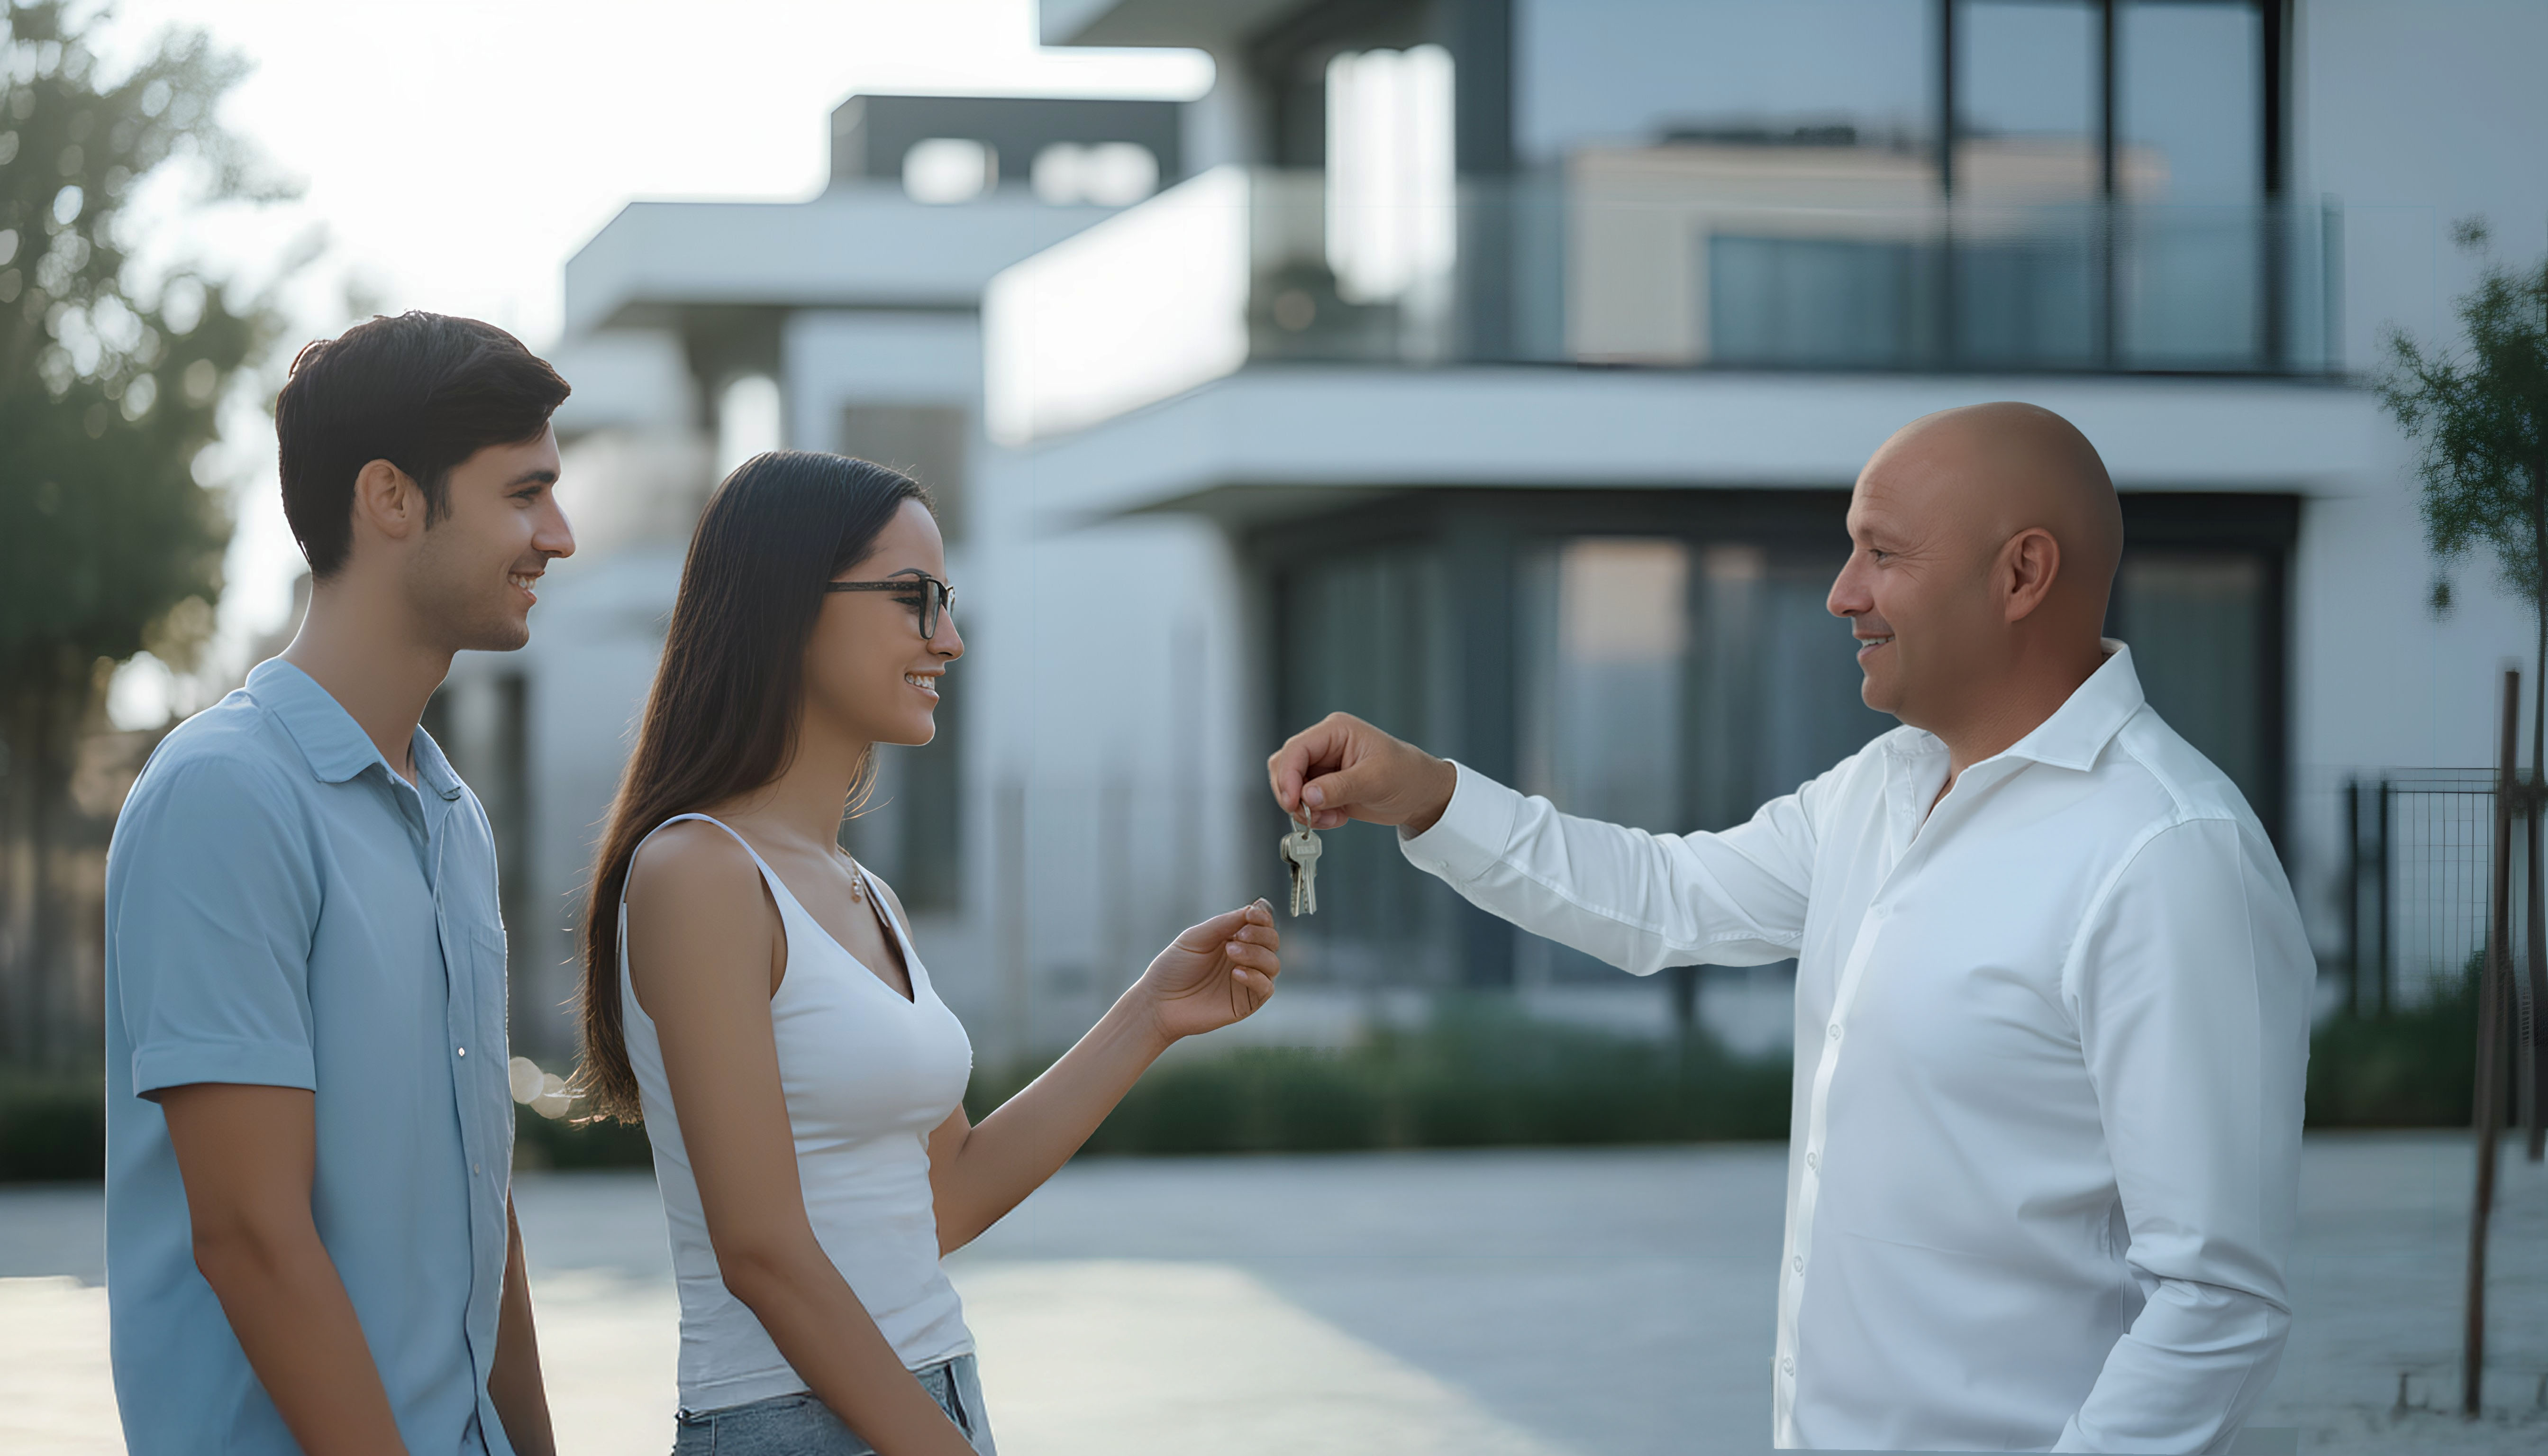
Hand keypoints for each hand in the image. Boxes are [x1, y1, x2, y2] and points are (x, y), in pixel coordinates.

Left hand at [1132, 900, 1280, 1042]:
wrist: (1159, 1002)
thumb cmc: (1174, 967)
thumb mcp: (1196, 937)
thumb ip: (1224, 923)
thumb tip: (1253, 908)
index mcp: (1234, 939)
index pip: (1262, 924)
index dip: (1262, 917)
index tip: (1251, 913)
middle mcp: (1245, 958)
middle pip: (1272, 941)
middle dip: (1260, 934)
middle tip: (1239, 935)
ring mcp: (1248, 981)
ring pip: (1273, 964)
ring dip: (1256, 954)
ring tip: (1231, 951)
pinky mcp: (1247, 1003)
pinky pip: (1266, 988)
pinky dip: (1255, 977)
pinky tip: (1235, 973)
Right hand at [1267, 711, 1457, 833]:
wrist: (1421, 794)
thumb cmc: (1407, 775)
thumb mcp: (1375, 780)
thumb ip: (1339, 787)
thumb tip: (1307, 796)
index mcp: (1336, 731)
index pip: (1297, 749)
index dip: (1288, 776)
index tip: (1293, 802)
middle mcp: (1325, 746)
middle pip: (1285, 766)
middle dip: (1292, 794)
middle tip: (1308, 815)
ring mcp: (1323, 767)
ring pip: (1291, 786)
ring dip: (1303, 808)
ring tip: (1330, 818)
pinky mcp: (1324, 786)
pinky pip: (1303, 801)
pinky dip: (1313, 815)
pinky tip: (1336, 818)